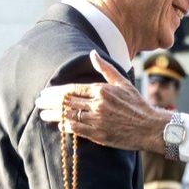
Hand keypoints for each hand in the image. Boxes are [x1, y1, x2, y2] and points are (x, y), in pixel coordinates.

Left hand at [35, 50, 168, 152]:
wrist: (150, 127)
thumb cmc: (137, 104)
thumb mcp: (123, 82)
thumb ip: (105, 68)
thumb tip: (93, 53)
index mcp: (102, 90)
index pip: (70, 90)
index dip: (54, 92)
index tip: (45, 92)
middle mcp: (97, 105)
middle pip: (65, 103)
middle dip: (48, 103)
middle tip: (38, 102)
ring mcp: (97, 121)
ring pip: (67, 116)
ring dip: (52, 115)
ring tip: (42, 114)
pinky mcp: (99, 135)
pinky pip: (76, 130)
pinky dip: (65, 127)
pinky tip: (59, 125)